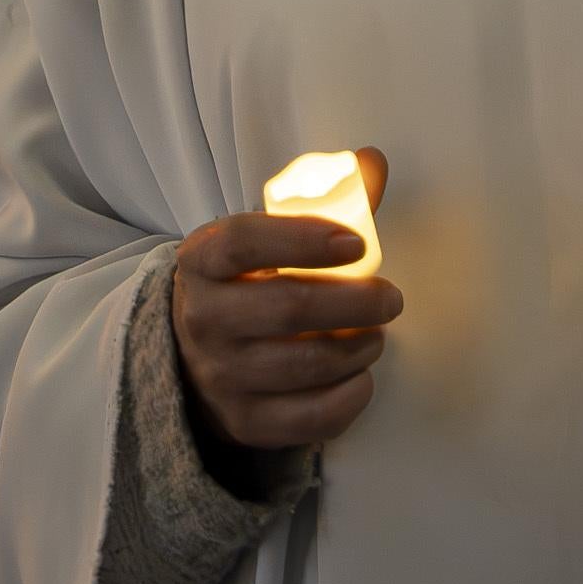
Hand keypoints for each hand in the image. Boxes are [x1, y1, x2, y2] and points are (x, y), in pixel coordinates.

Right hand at [171, 155, 400, 454]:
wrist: (191, 358)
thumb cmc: (243, 286)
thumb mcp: (261, 241)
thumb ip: (319, 201)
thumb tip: (373, 160)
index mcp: (202, 261)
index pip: (244, 242)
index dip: (303, 239)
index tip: (357, 244)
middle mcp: (203, 319)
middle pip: (287, 307)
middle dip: (355, 301)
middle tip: (391, 298)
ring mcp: (220, 377)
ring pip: (305, 364)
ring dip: (358, 348)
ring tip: (376, 335)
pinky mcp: (243, 423)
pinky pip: (310, 419)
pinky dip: (349, 398)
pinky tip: (362, 376)